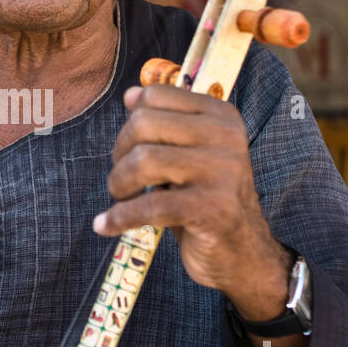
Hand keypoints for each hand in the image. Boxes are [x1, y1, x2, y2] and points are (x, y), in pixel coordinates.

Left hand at [93, 84, 291, 318]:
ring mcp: (222, 172)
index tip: (130, 150)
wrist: (242, 252)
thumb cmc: (207, 199)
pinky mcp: (212, 208)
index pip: (155, 95)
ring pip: (142, 161)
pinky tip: (106, 225)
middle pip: (143, 124)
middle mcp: (226, 136)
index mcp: (220, 116)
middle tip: (123, 180)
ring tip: (122, 199)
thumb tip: (130, 95)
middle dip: (120, 154)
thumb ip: (164, 123)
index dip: (130, 123)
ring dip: (119, 184)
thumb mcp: (189, 154)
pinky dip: (119, 217)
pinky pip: (149, 205)